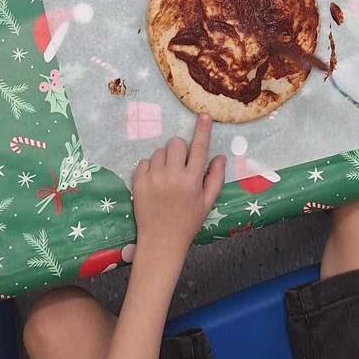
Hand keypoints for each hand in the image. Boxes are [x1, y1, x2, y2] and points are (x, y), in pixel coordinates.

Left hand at [132, 115, 225, 262]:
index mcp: (192, 180)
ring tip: (167, 177)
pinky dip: (150, 168)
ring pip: (160, 151)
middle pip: (176, 143)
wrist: (161, 242)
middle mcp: (173, 176)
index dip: (202, 130)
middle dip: (180, 149)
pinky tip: (155, 182)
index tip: (204, 116)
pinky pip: (145, 161)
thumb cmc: (188, 222)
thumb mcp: (207, 203)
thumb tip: (220, 156)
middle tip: (180, 164)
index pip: (199, 148)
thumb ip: (215, 178)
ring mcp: (154, 178)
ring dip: (165, 159)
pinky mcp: (138, 182)